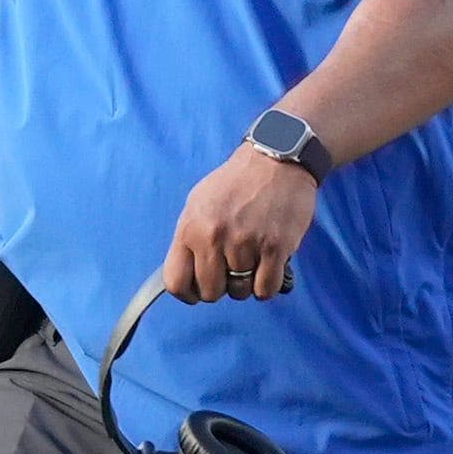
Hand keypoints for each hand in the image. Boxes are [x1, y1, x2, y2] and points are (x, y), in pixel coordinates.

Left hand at [161, 147, 316, 303]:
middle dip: (221, 287)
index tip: (198, 290)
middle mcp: (214, 237)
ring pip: (240, 292)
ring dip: (247, 283)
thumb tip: (186, 274)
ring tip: (252, 261)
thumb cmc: (236, 183)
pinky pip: (266, 289)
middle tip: (230, 270)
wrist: (276, 160)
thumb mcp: (198, 203)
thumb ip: (189, 238)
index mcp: (190, 227)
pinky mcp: (275, 247)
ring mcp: (245, 243)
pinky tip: (268, 266)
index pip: (175, 282)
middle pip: (210, 292)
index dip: (187, 293)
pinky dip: (268, 284)